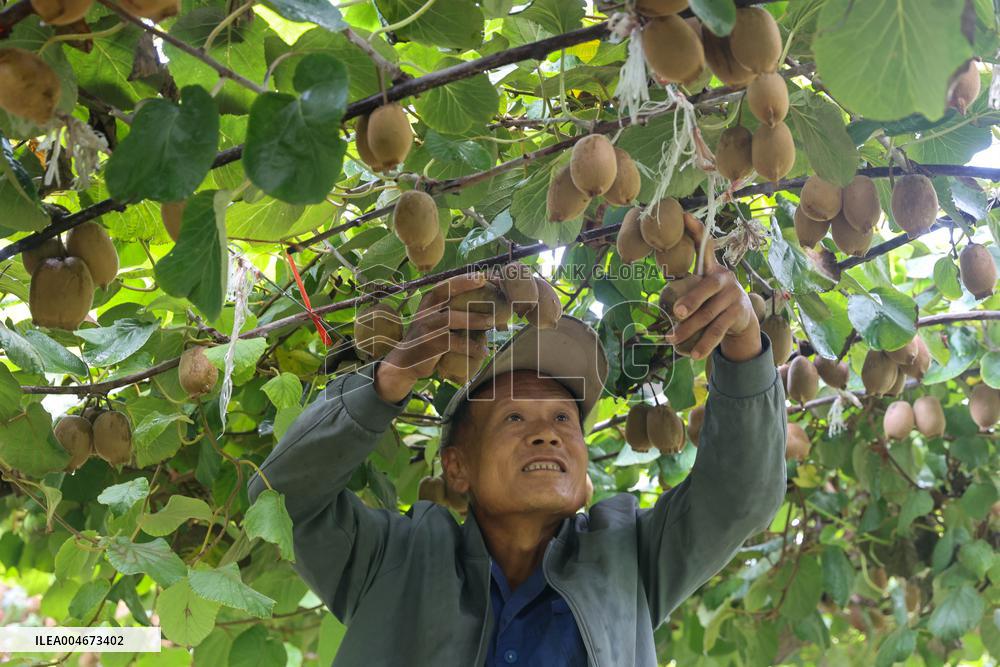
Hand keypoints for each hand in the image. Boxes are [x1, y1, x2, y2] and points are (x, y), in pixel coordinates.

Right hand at [374, 273, 493, 402]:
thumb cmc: (427, 340)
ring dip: (474, 319)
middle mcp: (425, 311)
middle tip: (488, 288)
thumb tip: (487, 309)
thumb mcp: (435, 322)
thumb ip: (452, 313)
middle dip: (466, 286)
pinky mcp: (430, 344)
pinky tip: (482, 351)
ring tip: (491, 322)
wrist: (405, 363)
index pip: (445, 285)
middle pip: (445, 292)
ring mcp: (426, 327)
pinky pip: (454, 342)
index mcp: (428, 303)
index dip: (463, 279)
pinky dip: (471, 346)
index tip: (482, 276)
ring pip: (452, 318)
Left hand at [664, 216, 761, 362]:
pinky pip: (718, 331)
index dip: (695, 230)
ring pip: (709, 315)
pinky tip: (693, 354)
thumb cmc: (713, 300)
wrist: (742, 319)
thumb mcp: (702, 288)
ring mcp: (733, 295)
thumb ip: (686, 284)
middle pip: (706, 288)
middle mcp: (724, 278)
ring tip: (671, 340)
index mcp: (711, 268)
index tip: (683, 215)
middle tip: (674, 313)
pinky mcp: (738, 314)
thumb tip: (656, 283)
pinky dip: (704, 344)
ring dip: (688, 330)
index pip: (705, 244)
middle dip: (690, 301)